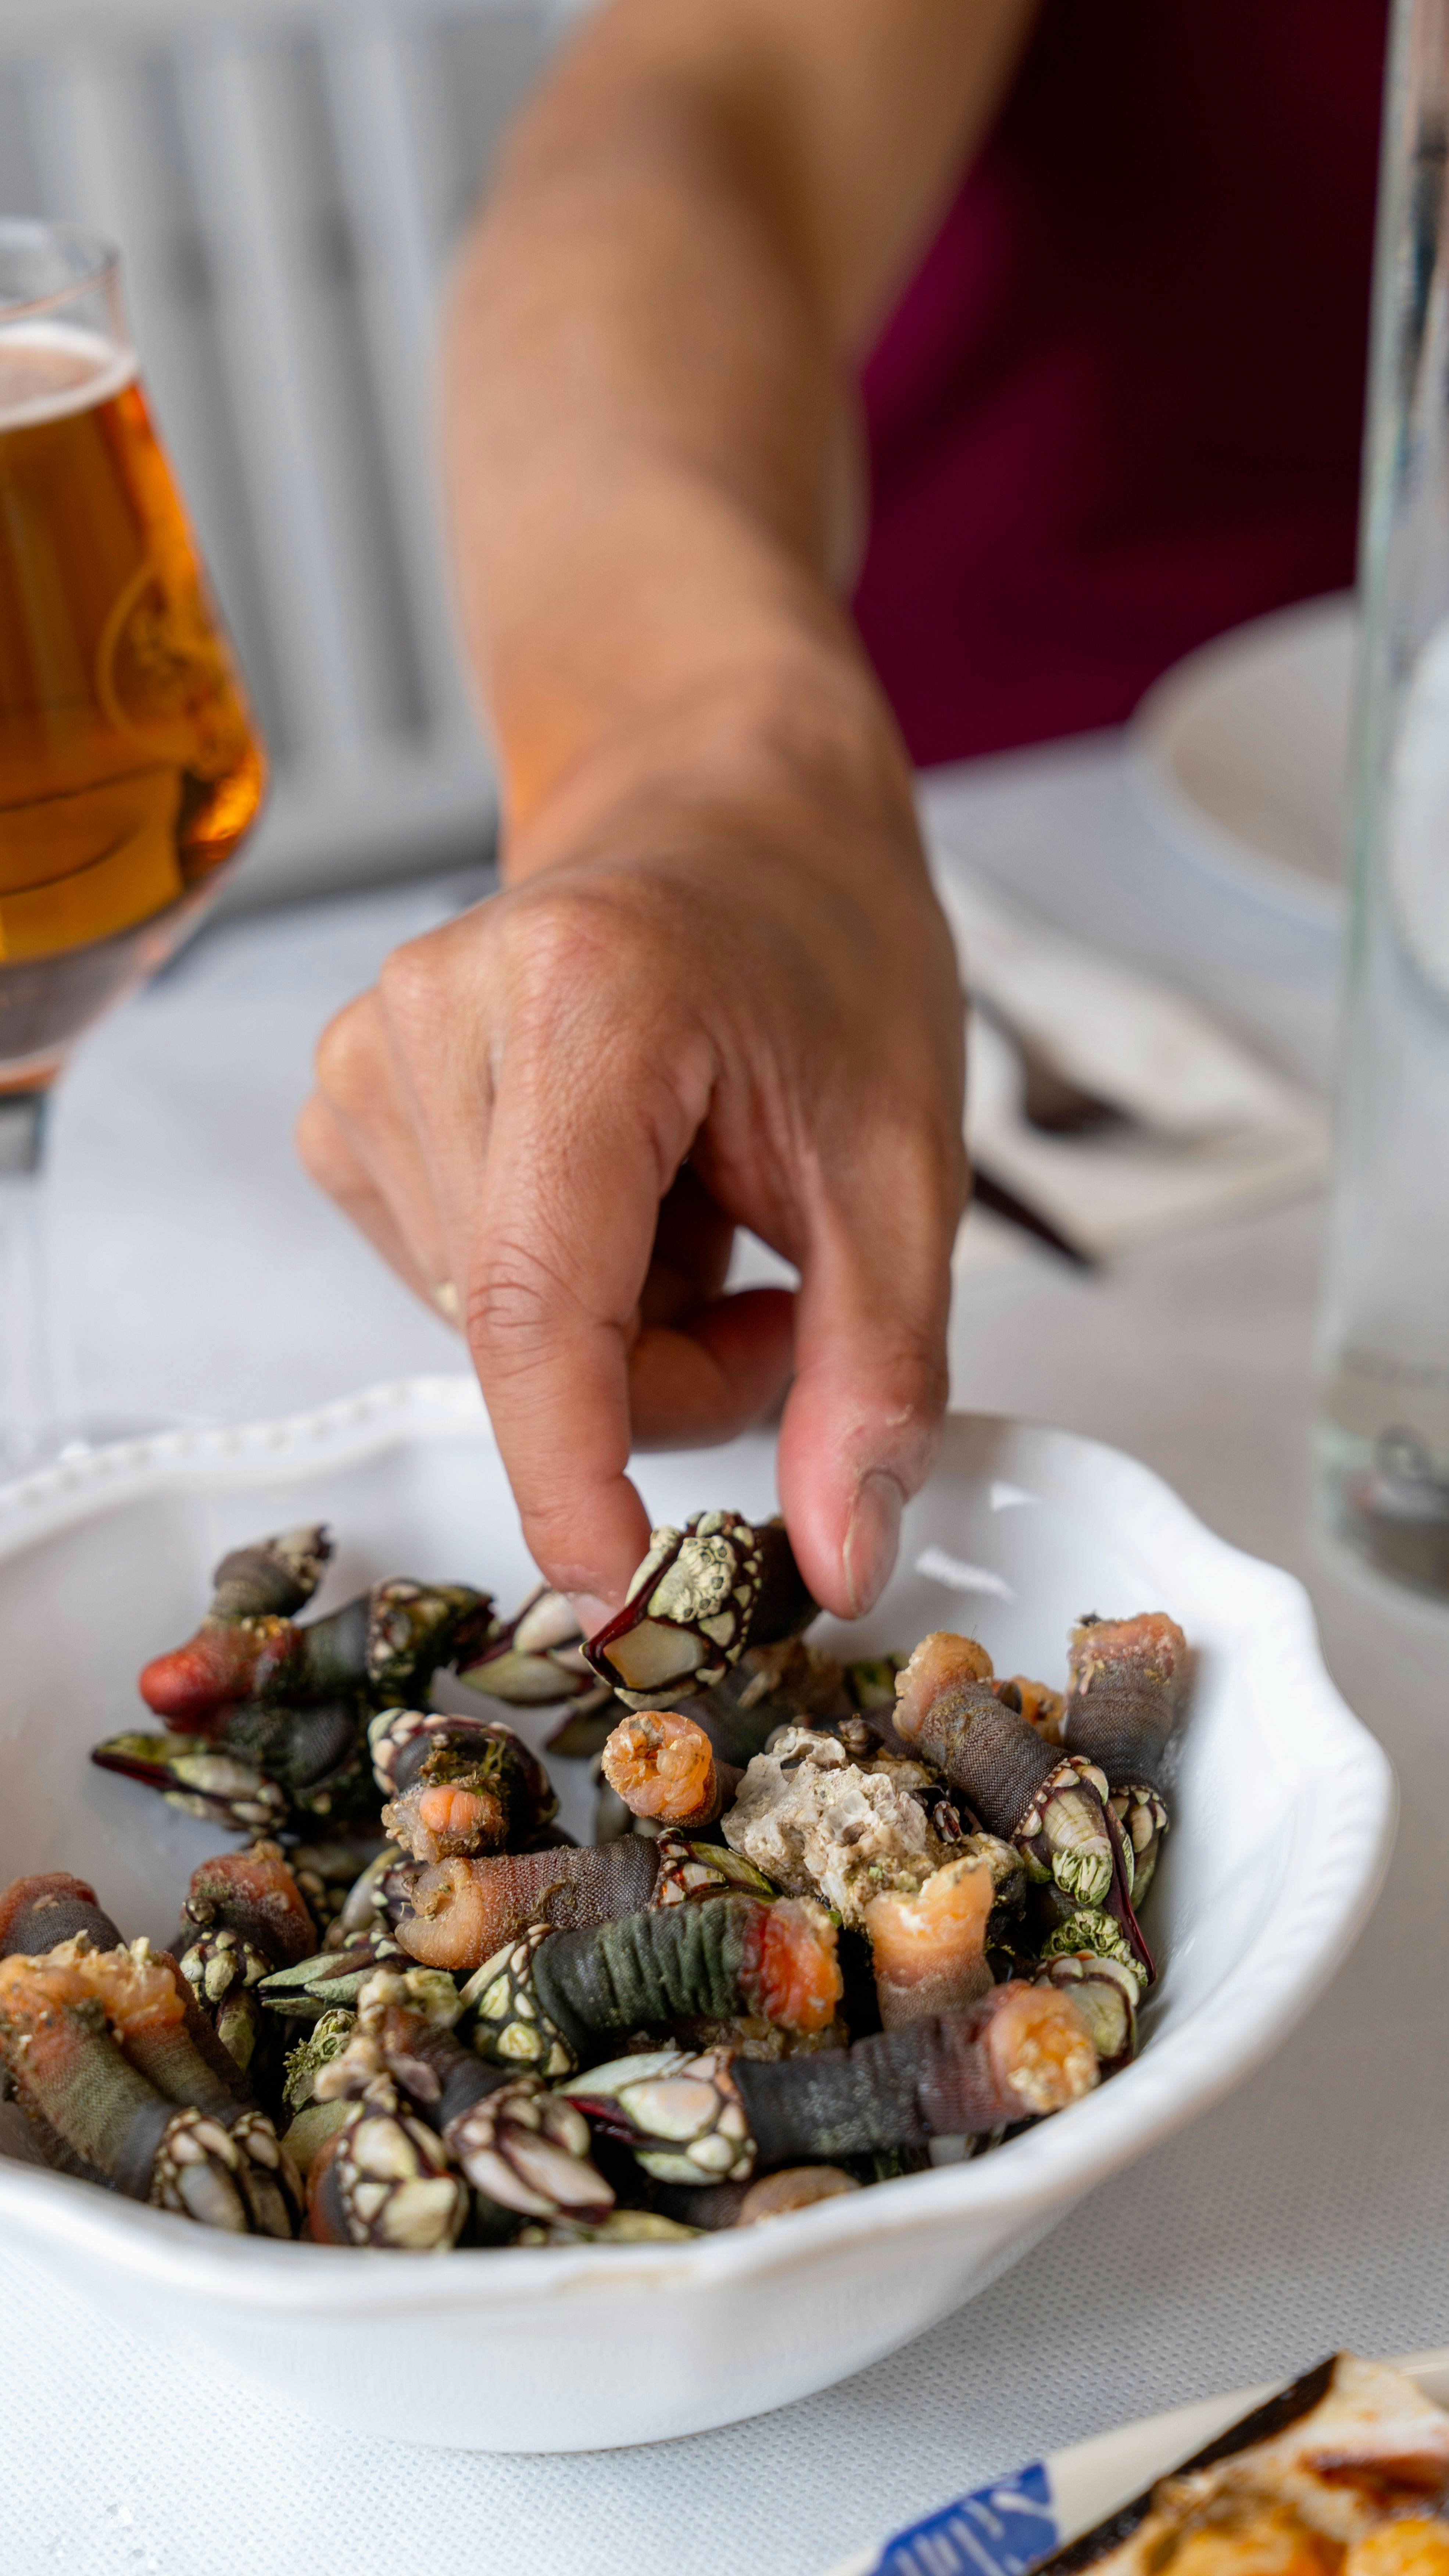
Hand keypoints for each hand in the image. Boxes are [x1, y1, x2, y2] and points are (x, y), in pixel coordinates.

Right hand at [298, 699, 966, 1620]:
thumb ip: (878, 1372)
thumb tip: (839, 1560)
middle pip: (527, 1338)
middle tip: (775, 1289)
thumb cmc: (823, 954)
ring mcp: (370, 1051)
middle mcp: (437, 1012)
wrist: (731, 811)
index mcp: (587, 1000)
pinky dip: (556, 1288)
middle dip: (665, 1376)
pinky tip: (614, 1189)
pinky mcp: (346, 1102)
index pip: (540, 1301)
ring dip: (616, 1331)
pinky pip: (454, 1287)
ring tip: (696, 1205)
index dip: (572, 1472)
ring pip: (488, 1329)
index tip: (625, 1601)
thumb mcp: (902, 1163)